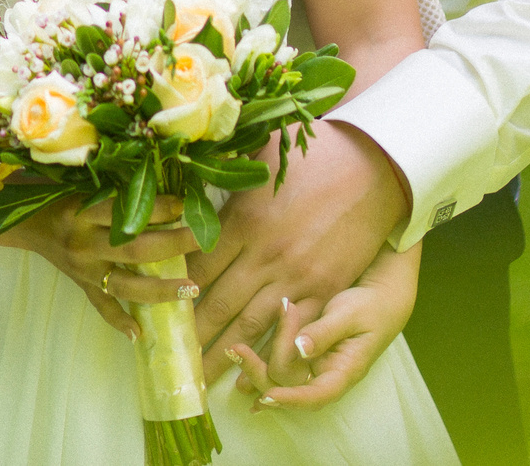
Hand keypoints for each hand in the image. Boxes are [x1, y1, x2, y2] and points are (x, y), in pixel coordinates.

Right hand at [0, 192, 203, 339]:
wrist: (28, 225)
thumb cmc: (62, 199)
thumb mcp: (85, 189)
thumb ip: (117, 194)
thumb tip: (167, 188)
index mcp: (84, 213)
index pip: (126, 212)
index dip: (158, 208)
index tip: (185, 203)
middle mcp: (85, 244)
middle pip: (135, 249)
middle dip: (172, 245)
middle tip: (201, 240)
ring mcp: (84, 270)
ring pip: (126, 285)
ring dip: (161, 289)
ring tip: (192, 289)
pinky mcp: (82, 286)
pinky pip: (103, 308)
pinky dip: (119, 322)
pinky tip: (139, 334)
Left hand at [187, 123, 410, 381]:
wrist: (377, 166)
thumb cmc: (316, 152)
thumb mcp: (261, 148)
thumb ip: (223, 165)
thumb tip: (186, 157)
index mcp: (244, 221)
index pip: (196, 267)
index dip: (172, 292)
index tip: (152, 311)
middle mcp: (265, 256)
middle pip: (216, 305)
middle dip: (190, 336)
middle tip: (166, 360)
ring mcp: (297, 277)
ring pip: (249, 326)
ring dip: (222, 355)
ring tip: (198, 380)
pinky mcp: (326, 289)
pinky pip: (293, 330)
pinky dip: (271, 353)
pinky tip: (253, 373)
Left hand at [224, 243, 420, 408]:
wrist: (380, 295)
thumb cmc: (371, 305)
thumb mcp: (350, 314)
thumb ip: (324, 332)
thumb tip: (301, 349)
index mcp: (343, 373)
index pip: (316, 397)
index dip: (291, 400)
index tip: (267, 396)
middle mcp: (325, 376)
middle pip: (288, 387)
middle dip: (260, 373)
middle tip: (237, 351)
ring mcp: (313, 367)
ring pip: (279, 375)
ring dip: (256, 363)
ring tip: (235, 347)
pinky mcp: (303, 354)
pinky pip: (279, 362)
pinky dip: (260, 360)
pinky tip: (239, 359)